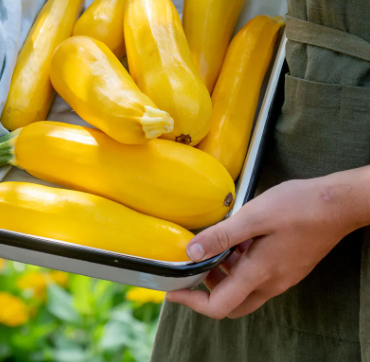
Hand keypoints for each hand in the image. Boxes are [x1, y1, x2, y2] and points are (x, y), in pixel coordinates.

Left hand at [167, 171, 369, 318]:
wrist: (338, 205)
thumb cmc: (298, 206)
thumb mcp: (254, 215)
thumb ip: (222, 235)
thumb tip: (191, 251)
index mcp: (259, 273)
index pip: (218, 306)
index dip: (192, 302)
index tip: (174, 291)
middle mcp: (271, 283)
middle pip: (231, 305)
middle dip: (207, 292)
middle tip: (191, 269)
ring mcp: (282, 277)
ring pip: (245, 290)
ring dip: (225, 276)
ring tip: (213, 247)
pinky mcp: (288, 268)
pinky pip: (258, 277)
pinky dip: (241, 266)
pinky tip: (239, 240)